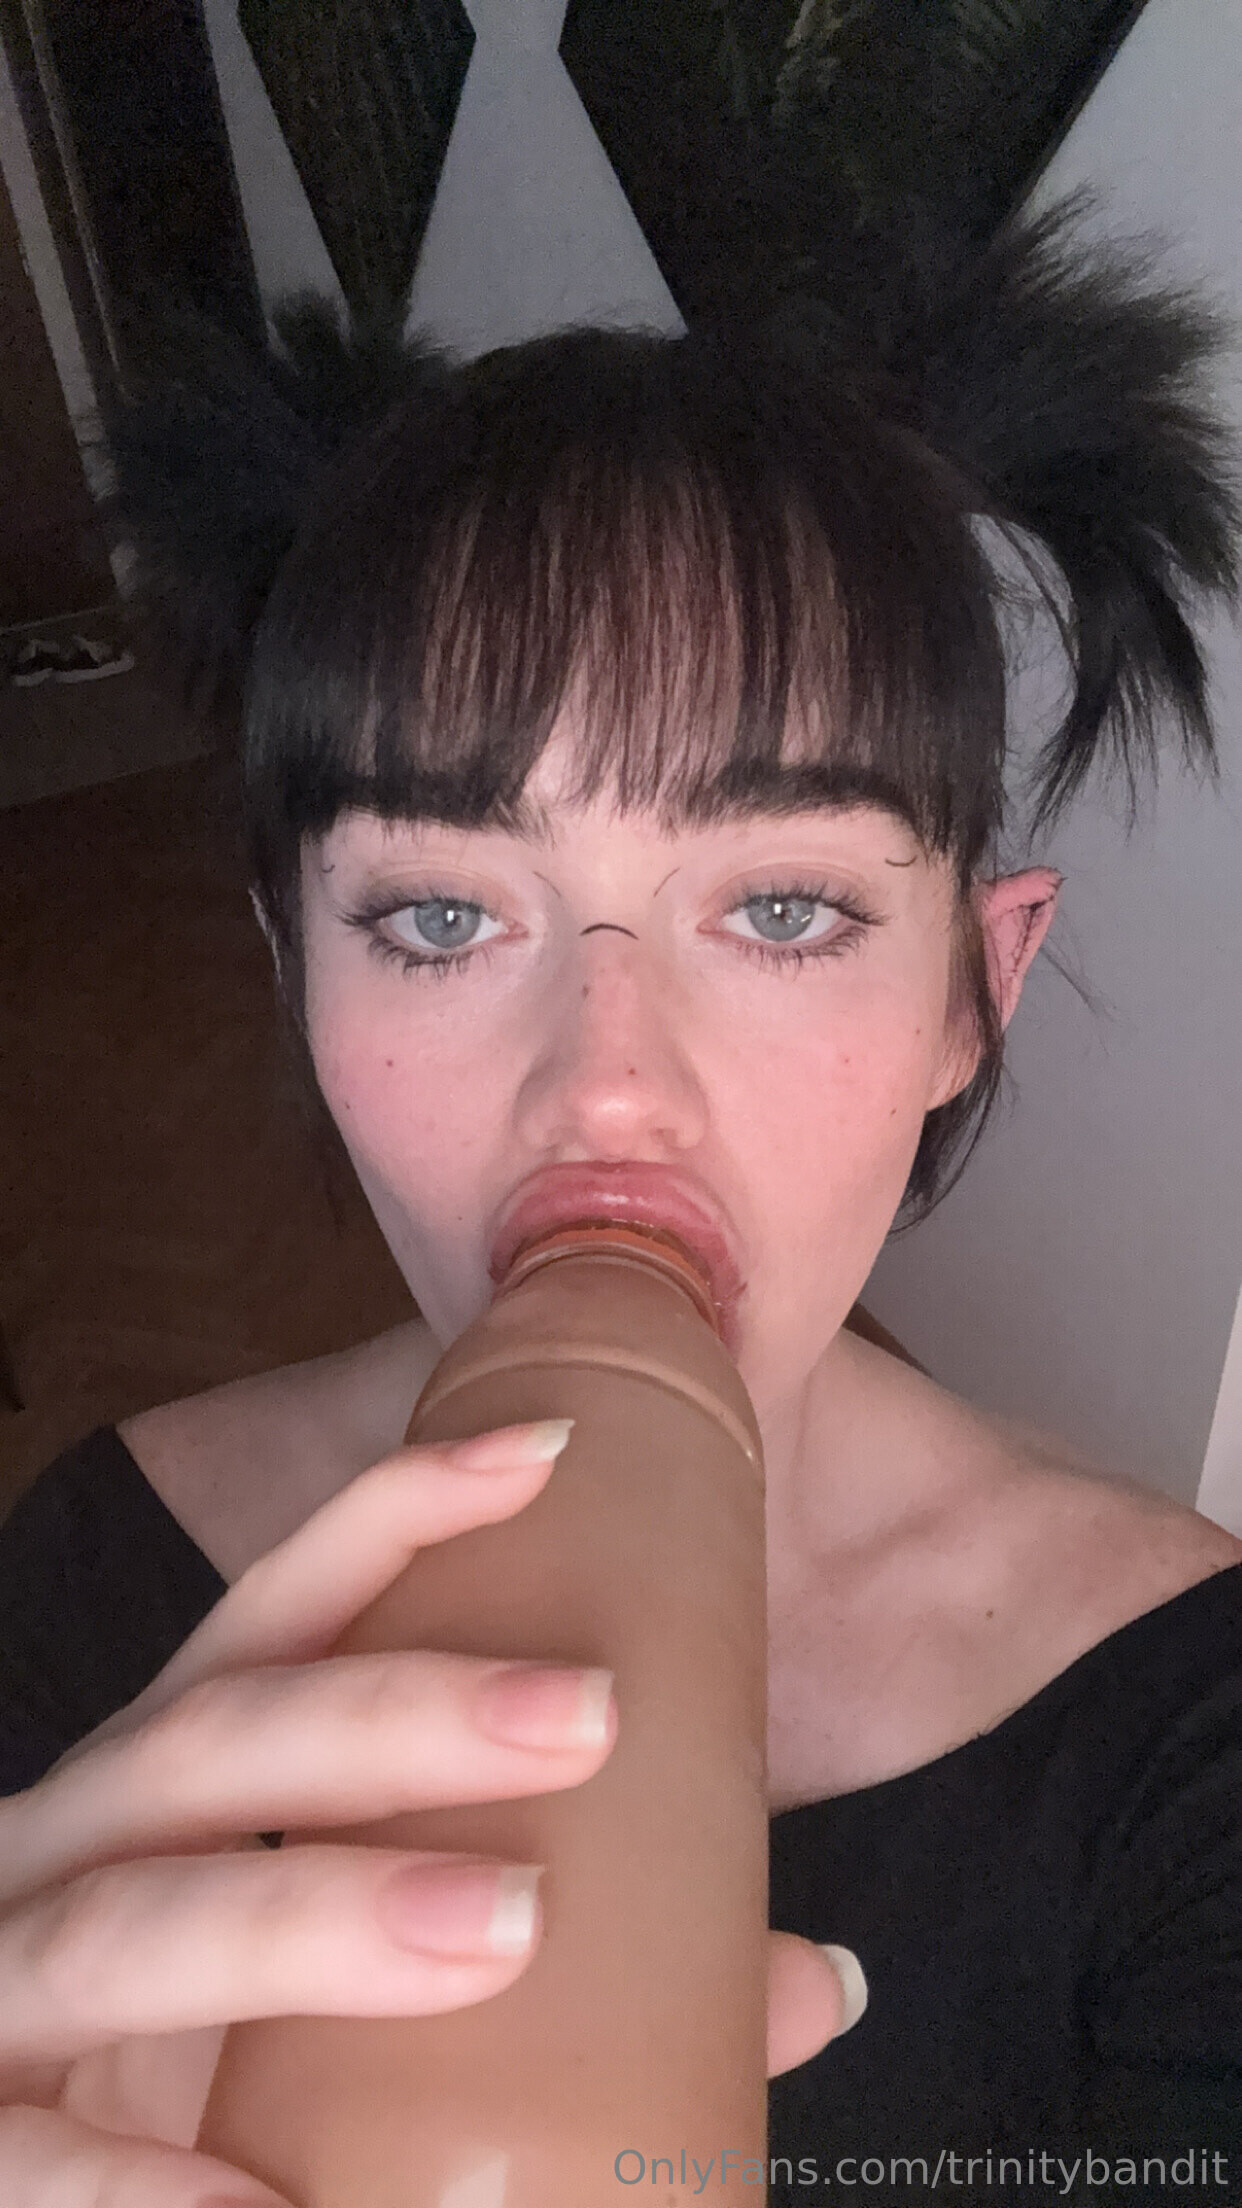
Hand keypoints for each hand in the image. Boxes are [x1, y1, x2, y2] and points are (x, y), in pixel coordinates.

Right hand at [0, 1424, 853, 2204]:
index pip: (270, 1619)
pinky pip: (36, 2162)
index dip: (388, 1517)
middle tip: (587, 1716)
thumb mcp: (365, 1998)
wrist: (47, 2195)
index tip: (547, 1453)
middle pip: (213, 1738)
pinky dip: (145, 2186)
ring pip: (128, 1921)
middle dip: (395, 1709)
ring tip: (499, 1924)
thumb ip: (580, 1980)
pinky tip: (262, 2201)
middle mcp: (75, 1853)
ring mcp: (5, 1995)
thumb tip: (820, 1978)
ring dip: (310, 1911)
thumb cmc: (218, 2065)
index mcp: (171, 1792)